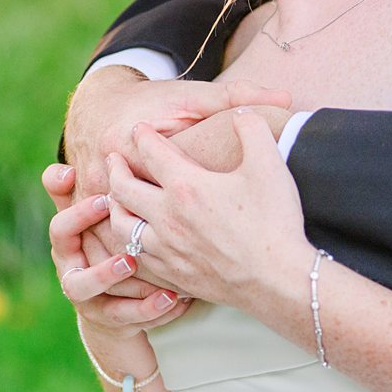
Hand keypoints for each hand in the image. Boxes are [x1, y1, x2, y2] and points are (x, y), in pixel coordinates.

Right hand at [42, 163, 185, 333]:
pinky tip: (175, 298)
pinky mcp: (111, 320)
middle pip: (76, 280)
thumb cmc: (102, 236)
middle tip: (129, 258)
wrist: (106, 288)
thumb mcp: (90, 215)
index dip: (78, 216)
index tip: (105, 199)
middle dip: (102, 273)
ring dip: (130, 301)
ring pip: (106, 308)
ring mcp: (91, 302)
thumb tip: (67, 169)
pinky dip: (151, 310)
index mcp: (67, 246)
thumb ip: (79, 189)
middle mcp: (73, 276)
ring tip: (159, 290)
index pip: (60, 230)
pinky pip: (129, 320)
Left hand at [103, 110, 309, 311]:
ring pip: (122, 225)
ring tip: (116, 199)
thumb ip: (251, 127)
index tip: (141, 129)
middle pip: (123, 187)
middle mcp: (167, 217)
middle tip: (112, 159)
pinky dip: (128, 245)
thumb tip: (242, 112)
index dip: (143, 136)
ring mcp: (166, 249)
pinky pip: (136, 258)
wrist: (279, 280)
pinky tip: (134, 240)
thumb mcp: (268, 164)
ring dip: (115, 208)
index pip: (151, 151)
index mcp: (186, 186)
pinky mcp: (172, 275)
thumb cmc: (275, 220)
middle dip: (115, 168)